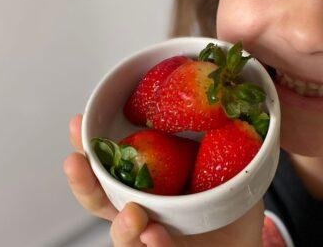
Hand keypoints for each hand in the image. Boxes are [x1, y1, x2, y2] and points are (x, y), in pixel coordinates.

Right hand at [63, 114, 264, 245]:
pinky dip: (155, 246)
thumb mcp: (226, 162)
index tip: (77, 123)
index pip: (107, 164)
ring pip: (122, 236)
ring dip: (122, 225)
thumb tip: (224, 91)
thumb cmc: (228, 202)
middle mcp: (141, 210)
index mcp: (145, 183)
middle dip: (84, 181)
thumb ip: (222, 135)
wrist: (245, 240)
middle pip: (99, 200)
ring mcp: (151, 238)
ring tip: (134, 213)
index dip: (86, 145)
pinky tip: (154, 235)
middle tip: (78, 162)